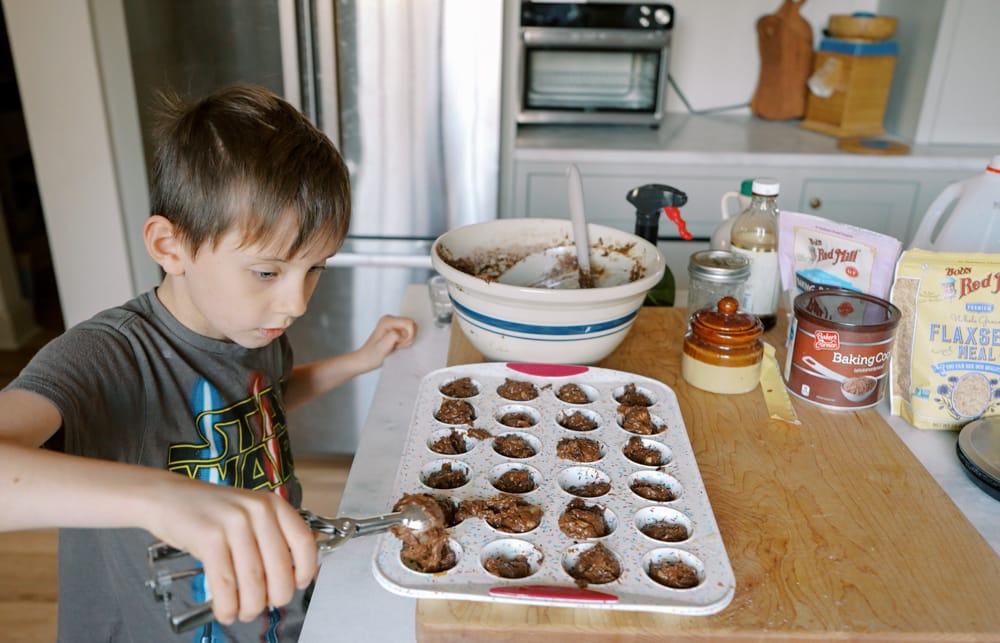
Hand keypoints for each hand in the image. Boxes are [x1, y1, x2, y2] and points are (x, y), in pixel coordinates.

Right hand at [145, 478, 316, 623]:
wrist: (167, 496)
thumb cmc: (210, 510)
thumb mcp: (249, 512)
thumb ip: (273, 534)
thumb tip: (296, 568)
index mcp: (272, 504)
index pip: (303, 541)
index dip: (306, 569)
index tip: (299, 584)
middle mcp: (257, 510)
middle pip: (280, 567)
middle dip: (276, 597)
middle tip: (266, 605)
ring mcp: (233, 523)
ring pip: (253, 579)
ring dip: (250, 606)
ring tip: (244, 612)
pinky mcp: (209, 538)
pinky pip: (225, 582)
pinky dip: (227, 605)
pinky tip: (225, 611)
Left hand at [355, 315, 416, 371]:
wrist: (365, 359)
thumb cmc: (372, 355)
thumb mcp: (382, 347)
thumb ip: (393, 336)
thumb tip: (402, 333)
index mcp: (387, 320)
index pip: (409, 323)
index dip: (408, 336)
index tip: (398, 344)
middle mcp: (391, 319)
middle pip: (412, 325)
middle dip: (409, 338)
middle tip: (398, 346)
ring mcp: (393, 324)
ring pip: (412, 329)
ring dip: (408, 340)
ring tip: (397, 346)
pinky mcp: (395, 329)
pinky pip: (408, 333)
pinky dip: (406, 341)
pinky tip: (397, 345)